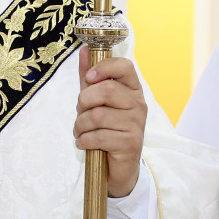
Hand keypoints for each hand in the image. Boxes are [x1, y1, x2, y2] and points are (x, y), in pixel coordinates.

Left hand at [73, 50, 145, 197]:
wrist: (120, 167)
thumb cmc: (107, 129)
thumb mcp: (97, 101)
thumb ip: (90, 77)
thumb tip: (84, 50)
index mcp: (132, 90)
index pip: (125, 66)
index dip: (104, 67)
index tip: (89, 78)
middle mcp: (138, 104)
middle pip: (106, 90)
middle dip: (84, 101)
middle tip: (80, 112)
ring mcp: (136, 124)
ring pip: (98, 115)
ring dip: (80, 125)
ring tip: (81, 131)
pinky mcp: (130, 143)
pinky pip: (99, 136)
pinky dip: (85, 140)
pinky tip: (85, 143)